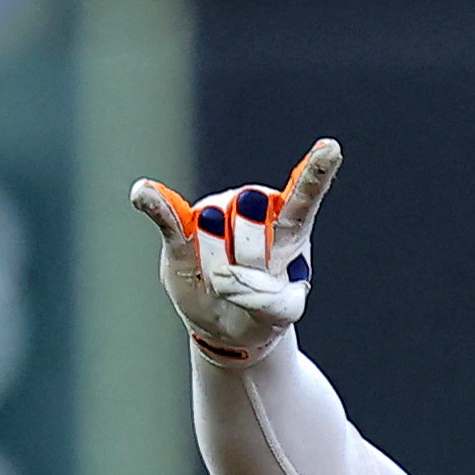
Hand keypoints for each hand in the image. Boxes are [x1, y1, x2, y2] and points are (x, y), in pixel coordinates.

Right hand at [130, 138, 338, 362]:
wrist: (226, 326)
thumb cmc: (262, 312)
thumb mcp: (280, 314)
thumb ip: (266, 300)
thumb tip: (225, 275)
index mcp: (287, 228)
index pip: (302, 198)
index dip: (315, 173)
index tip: (331, 148)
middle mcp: (253, 212)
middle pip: (251, 229)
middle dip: (247, 264)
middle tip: (247, 284)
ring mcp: (215, 217)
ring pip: (215, 234)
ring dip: (216, 266)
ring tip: (221, 281)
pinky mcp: (182, 233)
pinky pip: (169, 217)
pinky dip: (157, 205)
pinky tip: (143, 193)